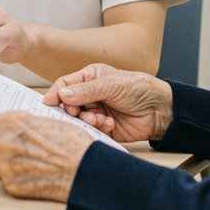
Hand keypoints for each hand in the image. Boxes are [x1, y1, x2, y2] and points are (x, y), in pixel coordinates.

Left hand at [0, 112, 92, 201]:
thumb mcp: (44, 121)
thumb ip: (19, 125)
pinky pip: (5, 182)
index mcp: (12, 122)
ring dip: (2, 167)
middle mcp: (4, 143)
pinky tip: (31, 174)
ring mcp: (7, 167)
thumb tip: (6, 128)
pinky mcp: (13, 186)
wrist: (86, 170)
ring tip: (25, 163)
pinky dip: (14, 180)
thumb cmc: (73, 145)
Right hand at [43, 63, 172, 143]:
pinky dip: (97, 128)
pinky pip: (91, 131)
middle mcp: (90, 95)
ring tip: (99, 118)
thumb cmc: (139, 89)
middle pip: (67, 104)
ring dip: (86, 120)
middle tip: (75, 113)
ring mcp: (96, 111)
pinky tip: (109, 124)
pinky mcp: (103, 127)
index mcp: (90, 78)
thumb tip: (62, 95)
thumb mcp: (111, 85)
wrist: (160, 110)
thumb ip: (86, 91)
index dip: (55, 93)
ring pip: (78, 119)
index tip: (49, 102)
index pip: (65, 85)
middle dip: (71, 110)